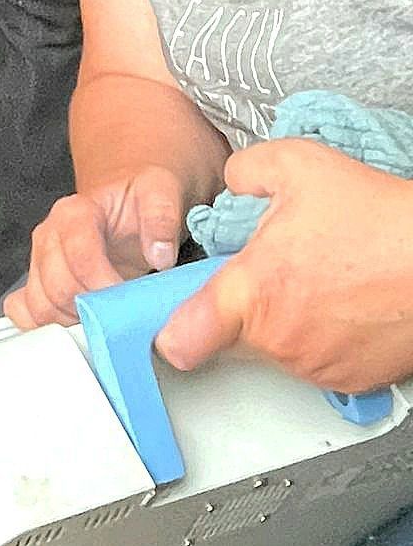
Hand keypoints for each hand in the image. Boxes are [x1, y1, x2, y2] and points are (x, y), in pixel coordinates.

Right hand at [5, 165, 186, 327]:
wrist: (124, 200)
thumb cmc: (136, 198)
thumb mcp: (160, 192)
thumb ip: (161, 217)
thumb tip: (159, 254)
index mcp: (74, 213)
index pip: (80, 257)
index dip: (104, 285)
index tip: (128, 300)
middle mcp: (49, 235)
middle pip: (56, 286)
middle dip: (91, 308)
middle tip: (120, 314)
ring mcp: (39, 259)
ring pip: (39, 305)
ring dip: (71, 321)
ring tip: (102, 321)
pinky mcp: (37, 280)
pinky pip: (24, 310)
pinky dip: (44, 325)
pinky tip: (72, 325)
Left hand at [158, 140, 412, 391]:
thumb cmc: (377, 218)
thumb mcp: (297, 164)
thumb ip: (245, 172)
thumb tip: (232, 185)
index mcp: (251, 292)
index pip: (181, 340)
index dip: (169, 330)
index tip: (170, 319)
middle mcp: (278, 339)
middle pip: (229, 337)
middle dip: (240, 307)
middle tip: (276, 271)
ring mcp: (314, 365)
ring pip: (274, 348)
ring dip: (284, 321)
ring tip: (320, 280)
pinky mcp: (349, 381)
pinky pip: (315, 362)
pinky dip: (321, 338)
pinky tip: (342, 303)